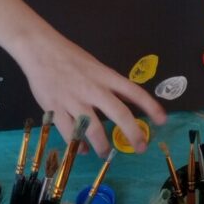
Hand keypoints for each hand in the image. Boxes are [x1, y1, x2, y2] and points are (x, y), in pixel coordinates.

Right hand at [16, 31, 165, 156]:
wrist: (41, 50)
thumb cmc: (70, 57)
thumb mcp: (96, 67)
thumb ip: (111, 86)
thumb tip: (129, 101)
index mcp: (105, 76)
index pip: (134, 91)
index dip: (150, 106)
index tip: (162, 120)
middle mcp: (93, 89)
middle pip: (119, 113)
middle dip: (133, 133)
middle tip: (141, 146)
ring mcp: (74, 100)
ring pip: (93, 129)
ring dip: (103, 145)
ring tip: (107, 153)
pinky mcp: (55, 109)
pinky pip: (69, 133)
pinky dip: (77, 145)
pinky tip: (81, 150)